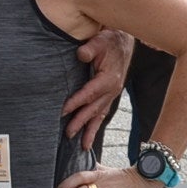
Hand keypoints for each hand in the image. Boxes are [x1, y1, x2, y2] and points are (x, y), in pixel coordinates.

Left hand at [63, 30, 133, 149]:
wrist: (123, 41)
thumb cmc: (110, 41)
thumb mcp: (100, 41)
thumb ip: (90, 49)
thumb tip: (81, 54)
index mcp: (109, 78)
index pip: (89, 93)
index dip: (76, 102)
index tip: (63, 112)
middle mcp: (112, 90)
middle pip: (94, 109)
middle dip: (81, 122)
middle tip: (68, 134)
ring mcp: (112, 94)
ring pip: (100, 115)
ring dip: (90, 130)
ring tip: (83, 146)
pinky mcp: (110, 96)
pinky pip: (103, 113)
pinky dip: (96, 125)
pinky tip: (90, 136)